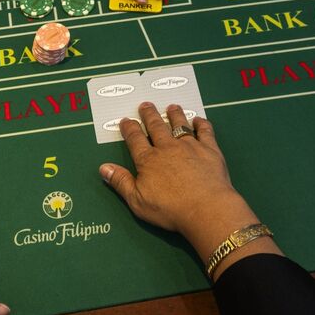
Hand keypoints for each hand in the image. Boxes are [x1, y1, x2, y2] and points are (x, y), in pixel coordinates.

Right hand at [99, 103, 269, 270]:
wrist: (206, 208)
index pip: (135, 139)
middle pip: (156, 126)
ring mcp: (190, 146)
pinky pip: (205, 131)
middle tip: (146, 105)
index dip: (129, 128)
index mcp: (148, 160)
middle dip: (149, 115)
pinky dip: (201, 124)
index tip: (126, 121)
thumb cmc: (170, 209)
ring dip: (175, 114)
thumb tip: (104, 168)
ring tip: (172, 107)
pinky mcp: (210, 150)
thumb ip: (121, 182)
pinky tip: (199, 121)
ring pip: (180, 125)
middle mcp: (167, 148)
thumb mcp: (137, 200)